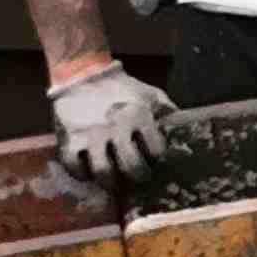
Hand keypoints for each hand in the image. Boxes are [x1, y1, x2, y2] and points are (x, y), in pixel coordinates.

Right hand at [48, 57, 180, 188]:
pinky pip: (74, 167)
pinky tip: (89, 173)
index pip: (156, 150)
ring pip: (103, 171)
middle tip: (139, 178)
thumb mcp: (150, 94)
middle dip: (139, 177)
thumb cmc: (122, 88)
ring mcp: (91, 134)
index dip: (157, 160)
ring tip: (115, 184)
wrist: (83, 72)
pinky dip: (82, 175)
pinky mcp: (70, 138)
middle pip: (131, 166)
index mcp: (139, 115)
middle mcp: (115, 127)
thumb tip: (186, 132)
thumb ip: (167, 112)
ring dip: (111, 183)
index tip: (156, 162)